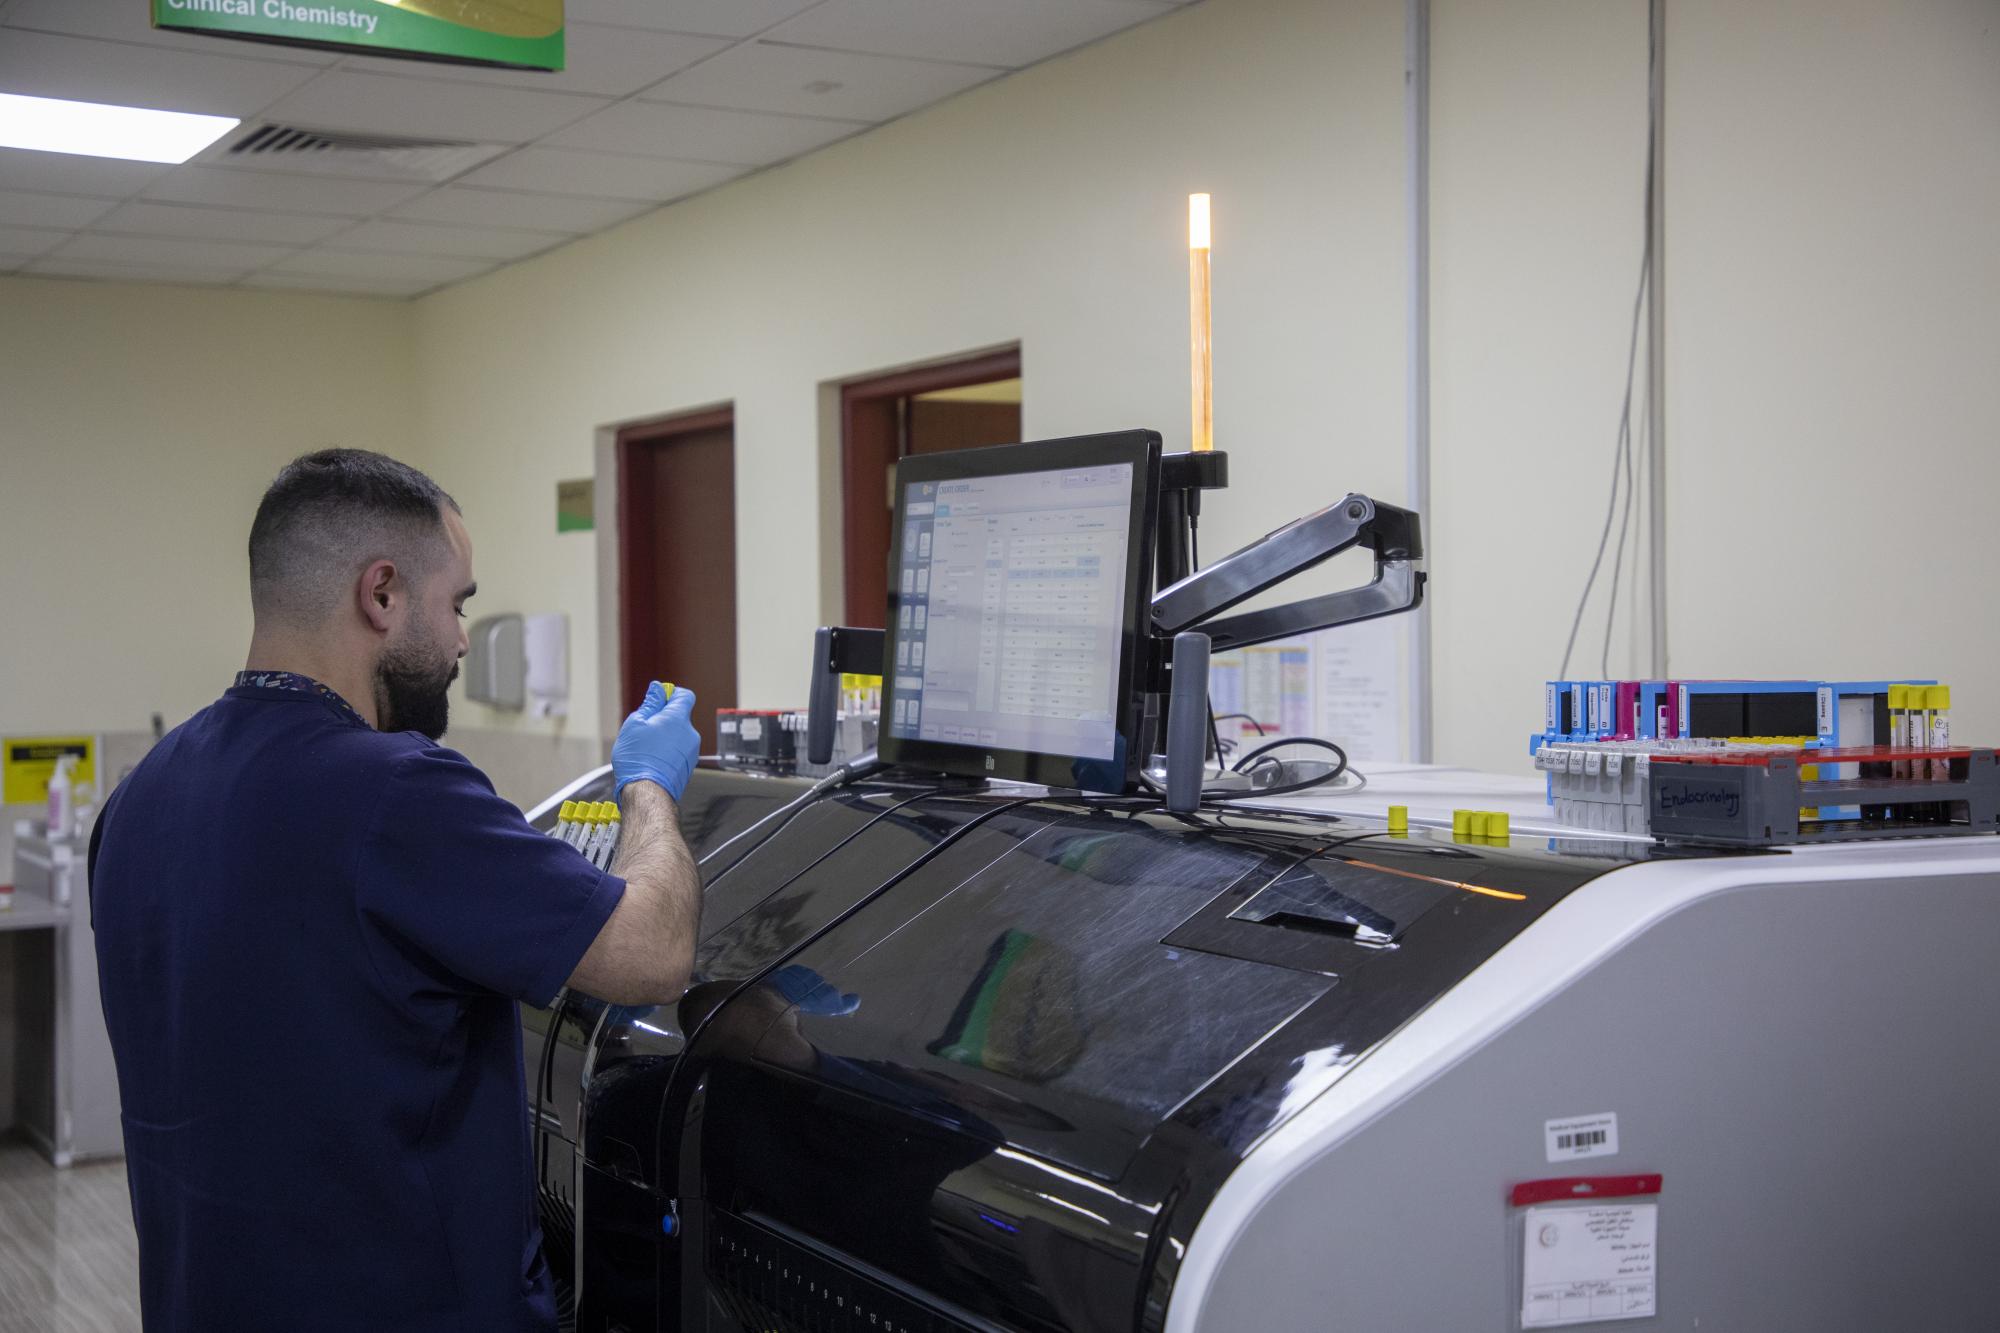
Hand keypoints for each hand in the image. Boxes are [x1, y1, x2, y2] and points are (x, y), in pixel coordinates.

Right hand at [613, 682, 698, 800]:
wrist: (647, 792)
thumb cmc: (638, 759)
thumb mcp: (636, 724)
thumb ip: (650, 704)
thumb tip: (657, 690)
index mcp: (678, 718)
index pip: (684, 696)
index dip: (671, 694)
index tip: (658, 700)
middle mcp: (690, 733)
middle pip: (679, 717)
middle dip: (663, 719)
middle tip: (644, 729)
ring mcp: (691, 751)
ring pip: (678, 735)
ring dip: (664, 737)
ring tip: (646, 748)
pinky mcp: (687, 766)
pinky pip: (678, 751)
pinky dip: (667, 751)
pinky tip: (652, 760)